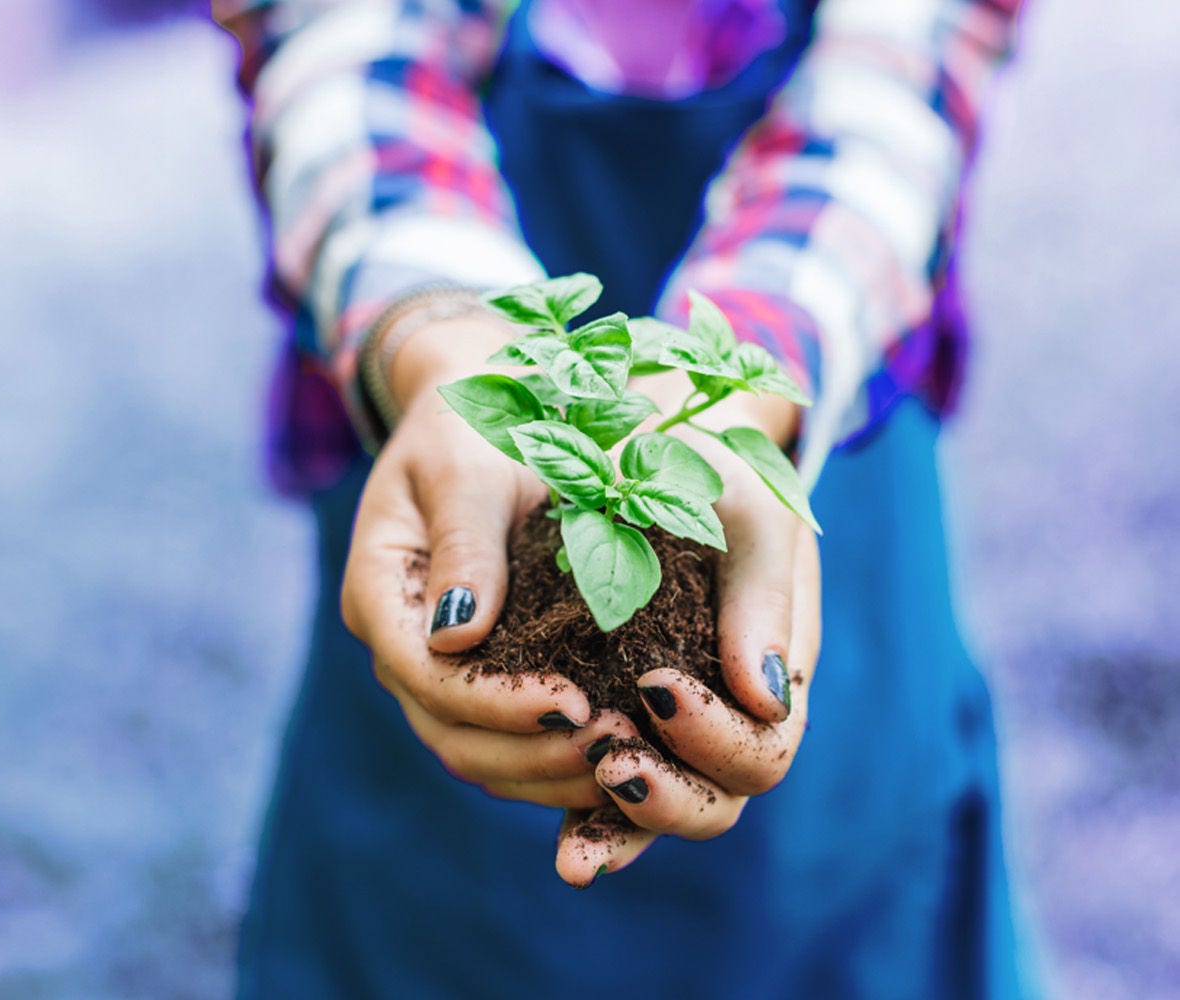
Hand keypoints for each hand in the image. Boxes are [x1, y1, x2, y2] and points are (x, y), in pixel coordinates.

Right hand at [342, 310, 643, 807]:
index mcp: (380, 589)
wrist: (487, 408)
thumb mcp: (469, 466)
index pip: (427, 674)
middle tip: (614, 749)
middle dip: (528, 752)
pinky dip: (552, 759)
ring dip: (544, 769)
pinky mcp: (478, 672)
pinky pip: (505, 738)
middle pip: (448, 731)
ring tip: (624, 761)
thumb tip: (455, 635)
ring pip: (475, 751)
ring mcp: (434, 663)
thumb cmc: (477, 421)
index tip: (576, 703)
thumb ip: (464, 544)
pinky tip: (617, 757)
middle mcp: (399, 640)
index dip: (497, 703)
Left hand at [554, 384, 821, 886]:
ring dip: (621, 830)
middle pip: (720, 799)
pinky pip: (609, 786)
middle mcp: (729, 709)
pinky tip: (561, 846)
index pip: (765, 746)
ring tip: (573, 845)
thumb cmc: (711, 466)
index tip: (658, 687)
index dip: (718, 739)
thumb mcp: (746, 509)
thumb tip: (765, 697)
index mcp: (773, 666)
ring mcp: (673, 723)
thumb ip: (763, 595)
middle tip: (609, 764)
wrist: (652, 439)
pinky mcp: (617, 715)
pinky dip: (590, 820)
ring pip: (662, 807)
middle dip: (668, 799)